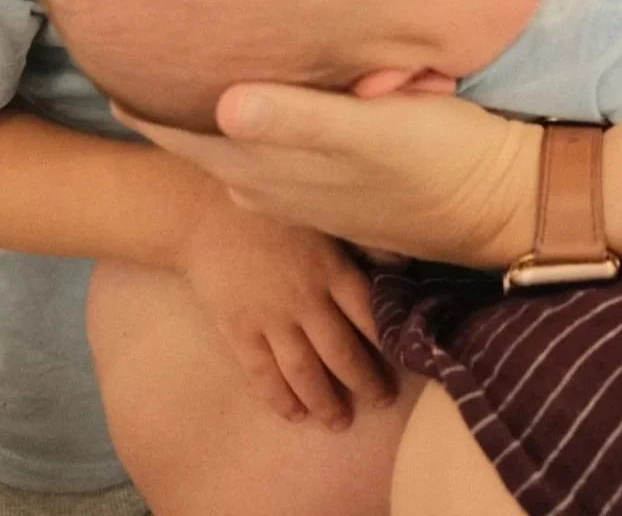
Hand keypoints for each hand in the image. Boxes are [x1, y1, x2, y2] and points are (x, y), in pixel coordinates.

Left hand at [118, 91, 541, 272]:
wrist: (499, 203)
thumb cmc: (438, 158)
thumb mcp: (371, 133)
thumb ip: (298, 118)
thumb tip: (222, 104)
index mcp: (275, 170)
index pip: (188, 138)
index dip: (146, 107)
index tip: (108, 67)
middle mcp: (278, 187)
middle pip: (202, 147)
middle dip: (168, 111)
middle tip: (140, 59)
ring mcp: (307, 193)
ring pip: (235, 155)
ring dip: (206, 123)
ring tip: (186, 78)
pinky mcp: (337, 189)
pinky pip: (270, 160)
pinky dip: (250, 131)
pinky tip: (261, 108)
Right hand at [175, 193, 394, 428]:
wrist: (208, 213)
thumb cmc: (272, 210)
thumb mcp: (324, 216)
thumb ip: (363, 244)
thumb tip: (402, 265)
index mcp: (331, 269)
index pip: (368, 316)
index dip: (386, 343)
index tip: (402, 363)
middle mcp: (306, 300)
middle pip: (342, 352)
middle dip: (365, 382)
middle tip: (382, 401)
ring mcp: (271, 319)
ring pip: (304, 371)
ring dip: (325, 401)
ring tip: (340, 422)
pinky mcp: (240, 331)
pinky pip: (263, 373)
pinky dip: (279, 397)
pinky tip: (294, 414)